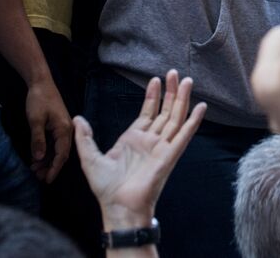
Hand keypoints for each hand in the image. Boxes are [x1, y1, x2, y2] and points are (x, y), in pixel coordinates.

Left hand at [25, 77, 72, 182]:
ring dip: (47, 160)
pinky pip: (53, 143)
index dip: (54, 169)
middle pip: (60, 154)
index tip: (47, 180)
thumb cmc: (39, 99)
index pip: (61, 155)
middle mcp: (66, 130)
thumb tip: (38, 158)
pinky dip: (46, 151)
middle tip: (38, 177)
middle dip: (50, 167)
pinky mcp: (57, 125)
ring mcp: (62, 128)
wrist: (41, 82)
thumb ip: (37, 140)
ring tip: (35, 169)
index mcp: (64, 130)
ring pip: (57, 149)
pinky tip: (37, 157)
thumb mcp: (35, 120)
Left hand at [73, 72, 204, 228]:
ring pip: (175, 118)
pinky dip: (193, 121)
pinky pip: (184, 135)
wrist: (118, 207)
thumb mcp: (90, 159)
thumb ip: (85, 137)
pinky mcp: (170, 155)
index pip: (147, 112)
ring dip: (181, 99)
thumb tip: (77, 119)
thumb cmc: (106, 188)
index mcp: (133, 139)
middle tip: (174, 73)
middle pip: (165, 111)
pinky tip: (201, 107)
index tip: (155, 79)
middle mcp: (150, 140)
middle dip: (170, 92)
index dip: (152, 96)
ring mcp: (161, 147)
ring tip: (186, 81)